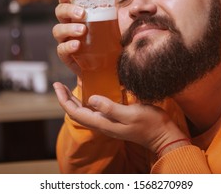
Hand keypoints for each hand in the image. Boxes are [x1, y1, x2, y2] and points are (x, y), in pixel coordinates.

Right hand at [52, 0, 103, 77]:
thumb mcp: (110, 20)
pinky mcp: (68, 57)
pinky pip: (62, 50)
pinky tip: (77, 45)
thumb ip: (103, 2)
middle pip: (60, 13)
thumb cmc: (108, 39)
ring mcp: (66, 41)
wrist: (111, 65)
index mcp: (76, 15)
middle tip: (82, 14)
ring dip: (69, 29)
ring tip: (82, 30)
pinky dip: (68, 46)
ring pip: (58, 31)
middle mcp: (68, 26)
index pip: (66, 2)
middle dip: (68, 11)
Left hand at [53, 82, 187, 154]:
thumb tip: (91, 99)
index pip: (76, 113)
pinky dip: (86, 101)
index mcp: (103, 123)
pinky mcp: (114, 120)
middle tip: (59, 85)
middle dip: (66, 99)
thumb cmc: (150, 123)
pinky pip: (94, 111)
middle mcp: (102, 124)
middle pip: (76, 113)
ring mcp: (108, 123)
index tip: (57, 86)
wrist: (162, 135)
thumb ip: (110, 108)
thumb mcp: (131, 113)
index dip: (64, 100)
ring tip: (68, 88)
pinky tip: (89, 94)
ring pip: (84, 113)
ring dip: (74, 101)